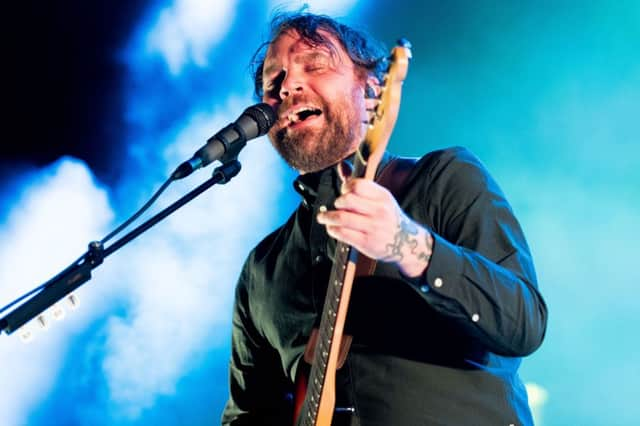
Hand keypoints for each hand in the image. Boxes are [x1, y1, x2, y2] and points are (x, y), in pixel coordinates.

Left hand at [316, 173, 432, 277]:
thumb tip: (341, 165)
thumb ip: (360, 185)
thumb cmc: (389, 219)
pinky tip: (331, 228)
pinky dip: (332, 229)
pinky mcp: (367, 242)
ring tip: (322, 218)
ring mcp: (373, 227)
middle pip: (348, 200)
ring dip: (327, 217)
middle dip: (337, 202)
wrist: (407, 244)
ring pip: (342, 217)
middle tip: (336, 205)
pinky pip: (343, 233)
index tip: (344, 192)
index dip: (346, 187)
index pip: (358, 185)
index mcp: (383, 196)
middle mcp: (379, 210)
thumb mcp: (381, 199)